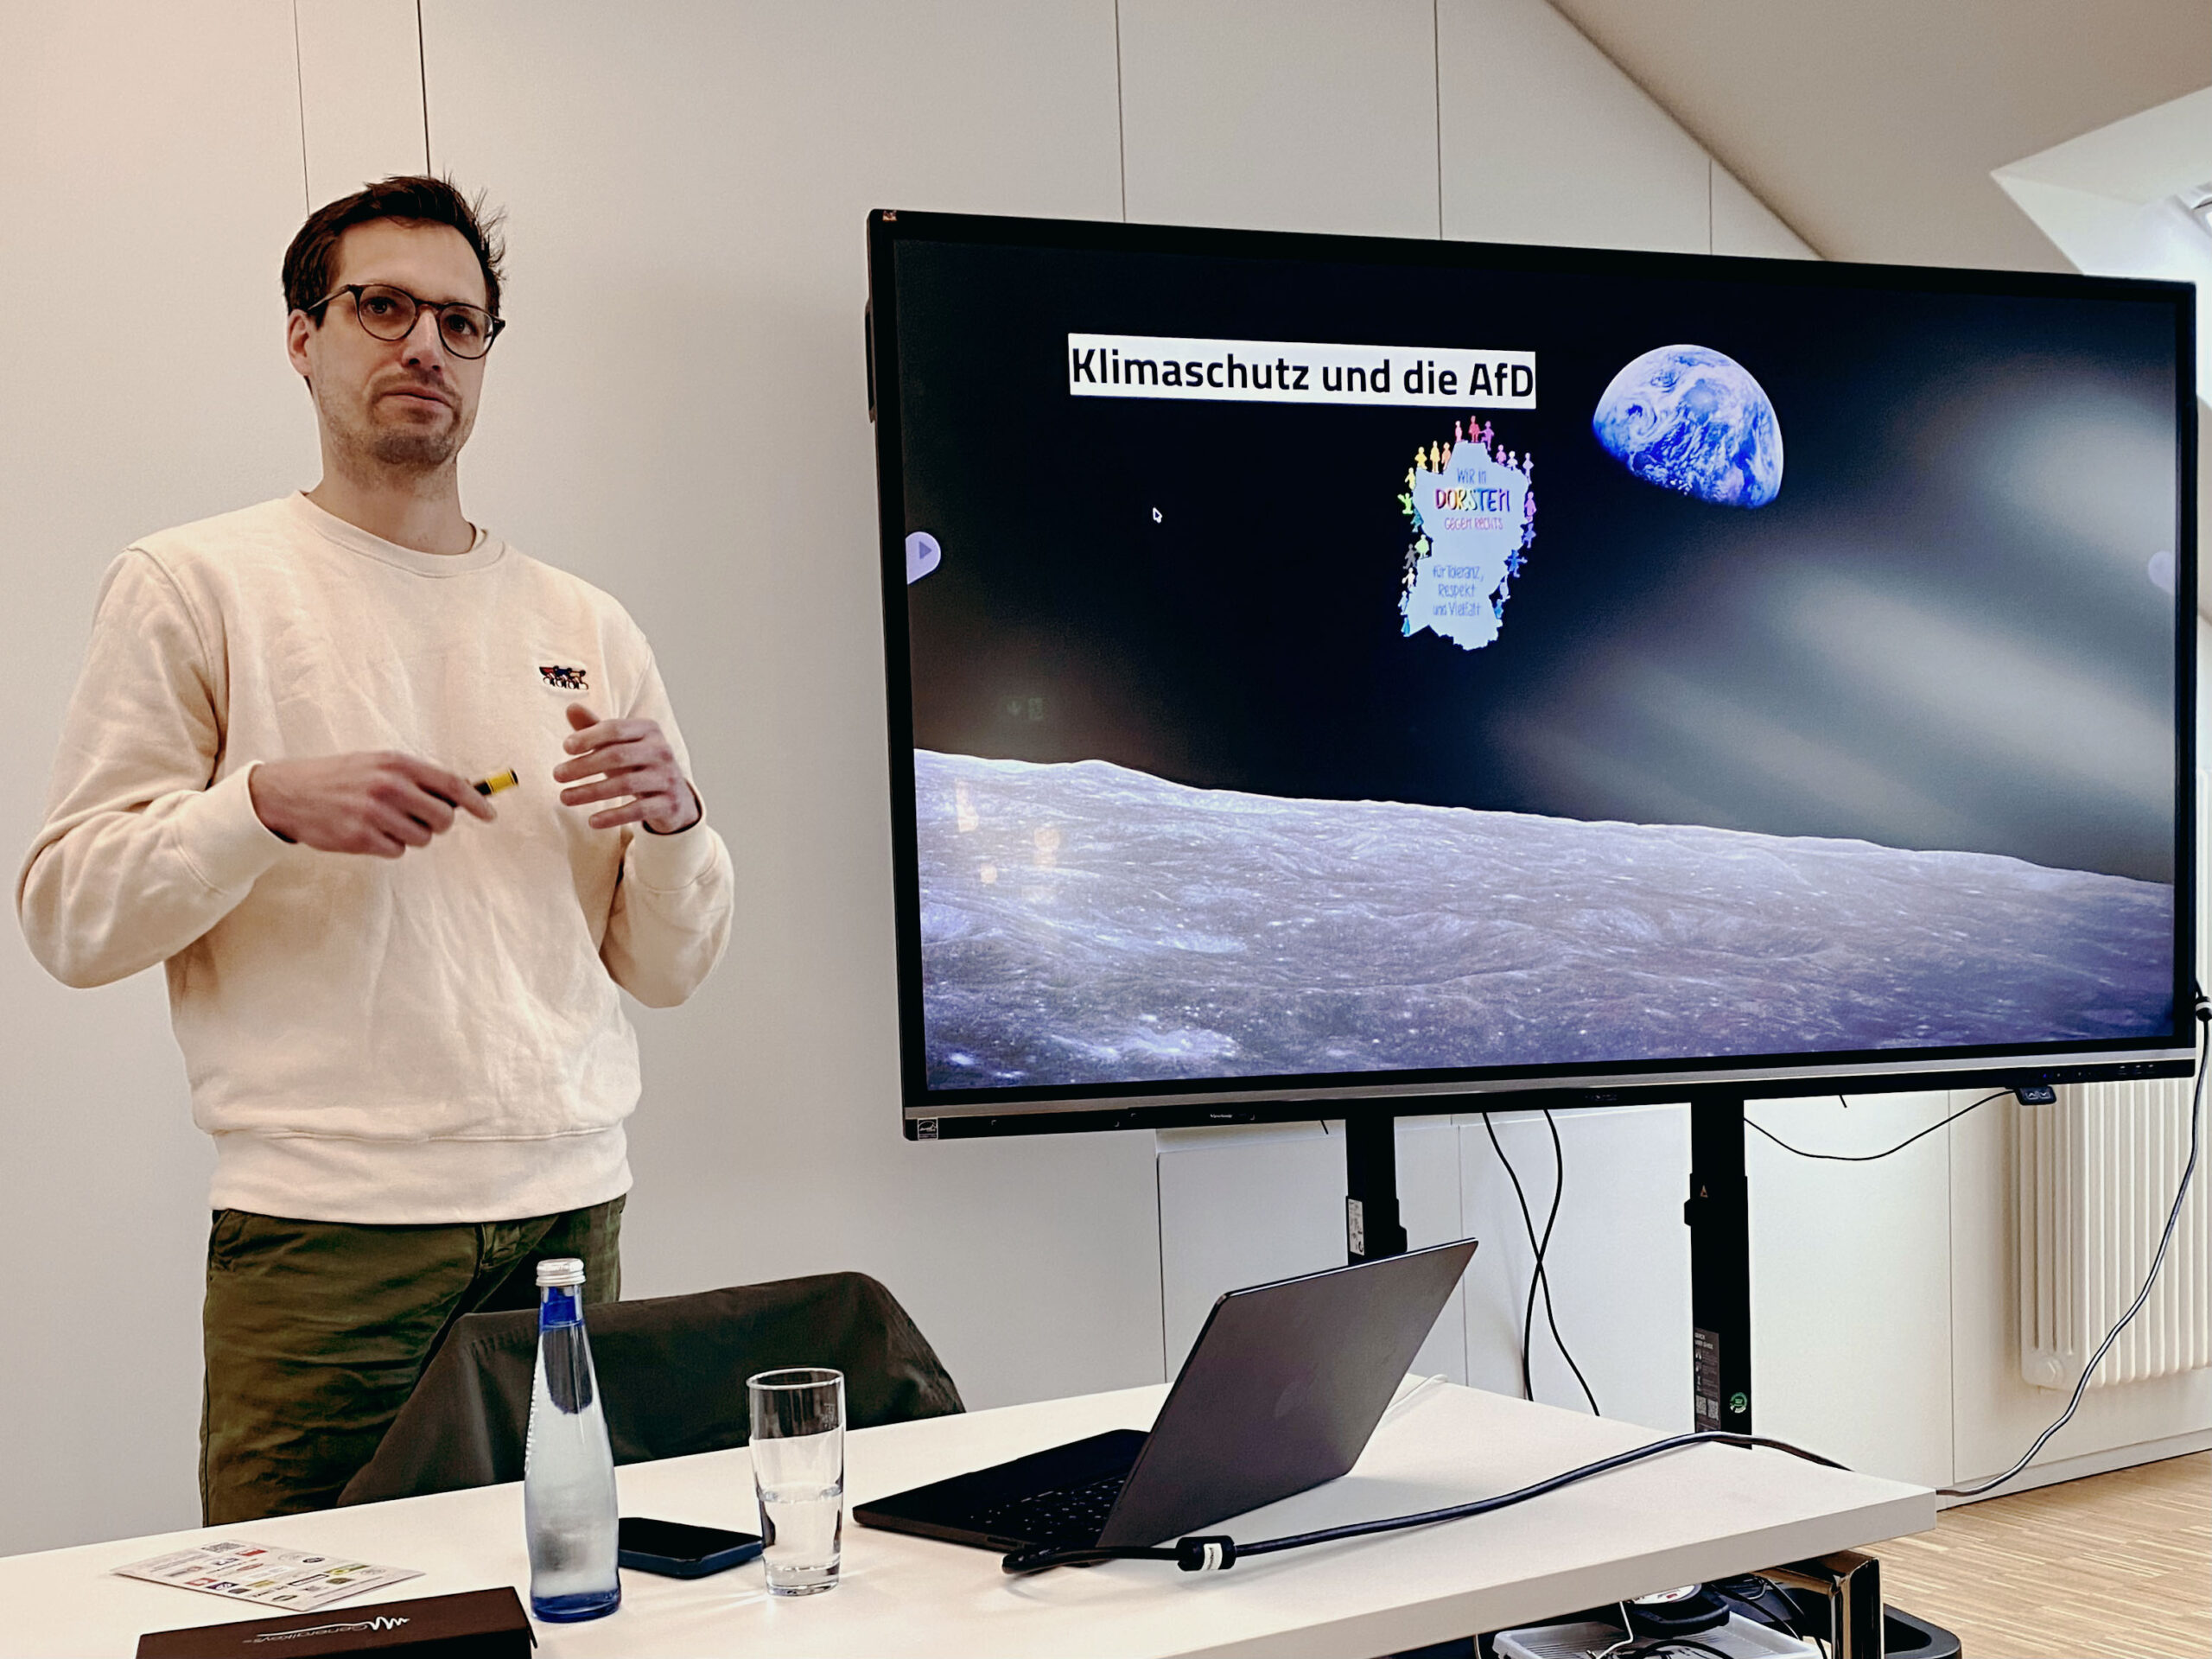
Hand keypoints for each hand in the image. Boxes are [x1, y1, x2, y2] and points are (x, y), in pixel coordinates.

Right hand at [249, 752, 494, 856]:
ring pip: (422, 838)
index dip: (476, 801)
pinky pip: (397, 851)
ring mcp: (374, 813)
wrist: (288, 792)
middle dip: (437, 823)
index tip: (490, 815)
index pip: (451, 784)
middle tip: (418, 819)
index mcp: (396, 763)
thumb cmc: (341, 778)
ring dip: (409, 835)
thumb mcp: (378, 764)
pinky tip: (367, 832)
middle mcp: (388, 786)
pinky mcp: (360, 837)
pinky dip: (388, 846)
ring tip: (383, 822)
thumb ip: (416, 778)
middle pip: (443, 818)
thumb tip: (461, 797)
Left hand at [553, 703, 700, 833]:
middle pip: (618, 755)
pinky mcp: (669, 803)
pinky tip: (592, 821)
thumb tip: (571, 707)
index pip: (615, 728)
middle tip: (557, 775)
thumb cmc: (639, 765)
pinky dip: (614, 816)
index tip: (565, 747)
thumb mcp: (619, 745)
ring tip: (564, 798)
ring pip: (625, 784)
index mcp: (648, 730)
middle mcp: (662, 750)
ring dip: (590, 792)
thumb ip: (595, 728)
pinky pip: (638, 810)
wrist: (675, 797)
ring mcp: (668, 777)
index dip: (589, 737)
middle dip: (584, 766)